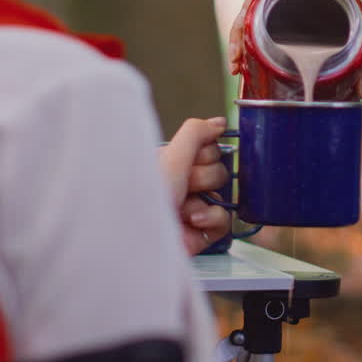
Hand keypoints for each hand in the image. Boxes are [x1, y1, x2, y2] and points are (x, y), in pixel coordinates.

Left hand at [158, 117, 230, 254]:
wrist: (137, 239)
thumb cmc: (145, 196)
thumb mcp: (171, 156)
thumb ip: (196, 133)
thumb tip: (219, 122)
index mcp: (172, 163)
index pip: (209, 148)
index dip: (204, 154)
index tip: (189, 160)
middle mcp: (182, 184)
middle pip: (219, 171)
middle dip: (202, 178)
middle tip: (182, 186)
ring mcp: (192, 209)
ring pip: (223, 195)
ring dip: (204, 201)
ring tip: (183, 210)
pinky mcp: (200, 233)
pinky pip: (224, 220)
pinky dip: (211, 219)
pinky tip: (192, 222)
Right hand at [226, 0, 361, 98]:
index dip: (252, 4)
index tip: (243, 29)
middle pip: (259, 5)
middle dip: (239, 30)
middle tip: (235, 63)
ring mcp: (300, 15)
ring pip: (259, 22)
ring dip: (242, 41)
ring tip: (237, 70)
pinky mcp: (300, 33)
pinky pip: (269, 34)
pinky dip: (255, 49)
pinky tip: (247, 69)